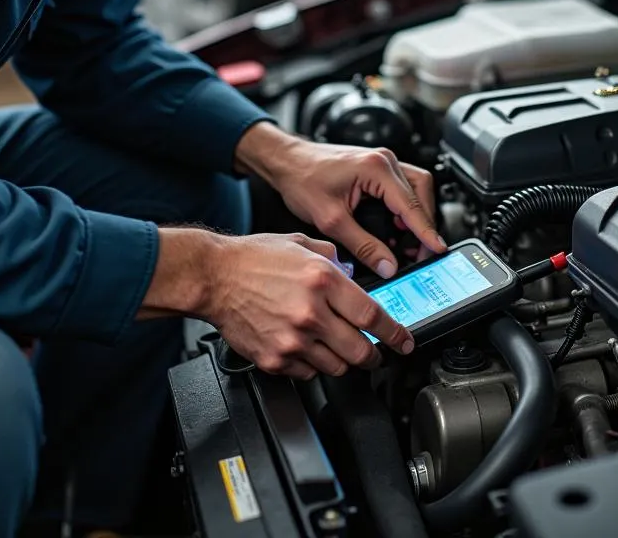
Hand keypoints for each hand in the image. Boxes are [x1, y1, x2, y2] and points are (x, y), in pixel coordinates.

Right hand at [193, 231, 414, 379]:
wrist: (214, 277)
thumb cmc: (254, 258)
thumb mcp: (303, 244)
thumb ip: (334, 260)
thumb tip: (354, 274)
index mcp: (323, 281)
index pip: (373, 316)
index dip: (395, 334)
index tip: (404, 341)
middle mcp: (311, 313)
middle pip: (360, 351)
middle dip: (375, 357)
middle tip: (377, 354)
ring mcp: (292, 340)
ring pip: (336, 367)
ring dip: (344, 360)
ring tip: (337, 347)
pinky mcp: (274, 359)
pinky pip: (307, 374)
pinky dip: (314, 365)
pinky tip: (308, 348)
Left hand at [236, 123, 445, 277]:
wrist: (286, 161)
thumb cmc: (302, 179)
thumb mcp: (332, 220)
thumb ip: (363, 246)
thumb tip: (388, 265)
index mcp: (376, 168)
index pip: (411, 205)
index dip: (426, 231)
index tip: (437, 249)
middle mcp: (384, 160)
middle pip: (422, 192)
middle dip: (424, 223)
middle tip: (421, 252)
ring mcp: (382, 162)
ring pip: (416, 188)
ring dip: (416, 215)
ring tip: (408, 244)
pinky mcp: (377, 168)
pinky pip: (403, 187)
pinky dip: (405, 208)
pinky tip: (396, 228)